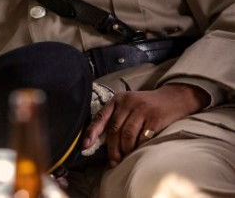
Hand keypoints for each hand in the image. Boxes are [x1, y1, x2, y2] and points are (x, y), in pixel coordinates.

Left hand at [83, 83, 207, 166]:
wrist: (173, 98)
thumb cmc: (146, 106)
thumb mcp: (128, 105)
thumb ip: (115, 117)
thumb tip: (100, 140)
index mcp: (117, 100)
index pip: (100, 116)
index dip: (91, 132)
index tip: (85, 146)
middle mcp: (128, 102)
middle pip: (113, 129)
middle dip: (111, 148)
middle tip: (113, 161)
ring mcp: (142, 109)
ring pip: (126, 135)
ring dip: (125, 149)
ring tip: (126, 156)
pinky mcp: (155, 118)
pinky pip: (142, 138)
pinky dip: (139, 147)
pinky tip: (139, 150)